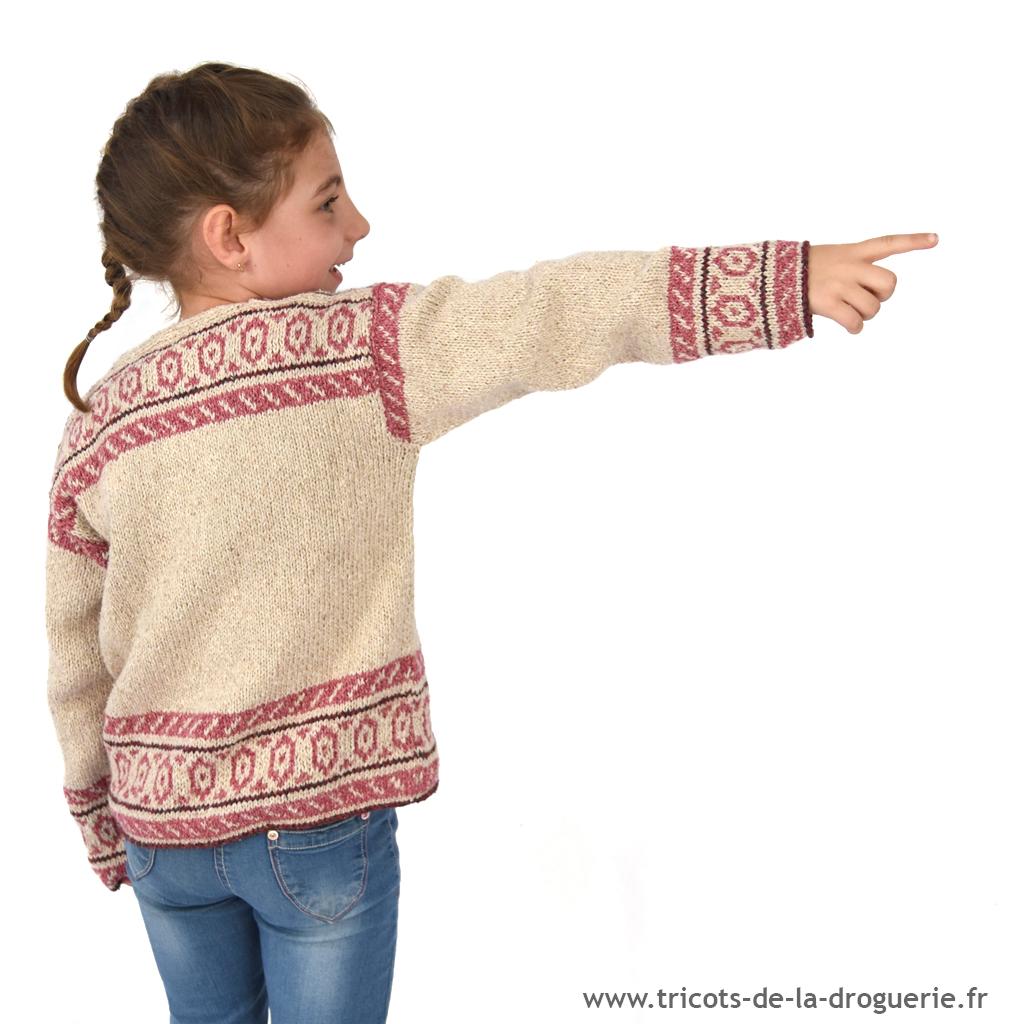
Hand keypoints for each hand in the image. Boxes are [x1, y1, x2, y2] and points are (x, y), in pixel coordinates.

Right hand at [808, 233, 937, 333]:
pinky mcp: (829, 303)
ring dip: (866, 315)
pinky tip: (850, 327)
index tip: (937, 239)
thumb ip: (853, 266)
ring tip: (851, 314)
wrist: (771, 279)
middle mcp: (850, 266)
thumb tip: (872, 295)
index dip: (913, 241)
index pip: (888, 243)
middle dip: (884, 295)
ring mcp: (840, 285)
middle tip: (868, 299)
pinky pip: (855, 321)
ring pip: (873, 306)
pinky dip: (855, 327)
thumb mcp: (830, 257)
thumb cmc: (801, 271)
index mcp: (852, 251)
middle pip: (889, 283)